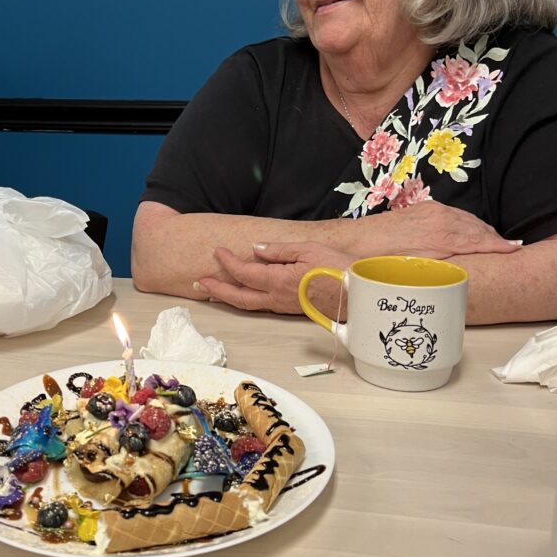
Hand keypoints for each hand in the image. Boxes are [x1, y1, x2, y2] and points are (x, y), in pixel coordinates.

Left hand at [196, 242, 353, 314]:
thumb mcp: (308, 250)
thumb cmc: (337, 269)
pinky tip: (240, 294)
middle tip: (199, 281)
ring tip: (212, 290)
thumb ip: (279, 250)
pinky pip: (259, 305)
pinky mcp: (289, 308)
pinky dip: (243, 299)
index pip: (244, 272)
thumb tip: (256, 248)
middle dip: (216, 288)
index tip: (217, 251)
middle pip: (238, 296)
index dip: (228, 262)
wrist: (356, 295)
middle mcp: (276, 297)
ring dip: (227, 296)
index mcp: (279, 280)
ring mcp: (282, 306)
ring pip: (247, 304)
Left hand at [362, 202, 522, 258]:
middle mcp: (442, 218)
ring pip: (468, 220)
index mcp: (444, 235)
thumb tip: (465, 272)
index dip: (499, 247)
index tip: (514, 252)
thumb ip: (448, 266)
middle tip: (510, 249)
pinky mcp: (427, 208)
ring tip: (495, 241)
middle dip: (494, 239)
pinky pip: (456, 214)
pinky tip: (471, 230)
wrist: (360, 240)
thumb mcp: (422, 268)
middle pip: (478, 228)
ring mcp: (434, 211)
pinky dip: (468, 223)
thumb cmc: (388, 260)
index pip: (480, 240)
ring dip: (482, 230)